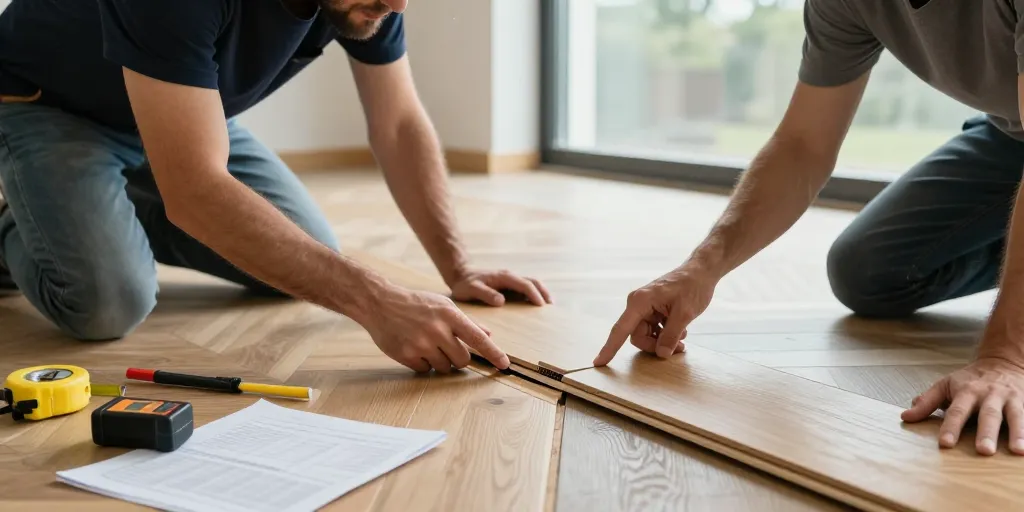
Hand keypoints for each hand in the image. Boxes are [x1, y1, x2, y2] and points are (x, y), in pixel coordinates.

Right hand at [361, 284, 509, 372]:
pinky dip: (423, 364)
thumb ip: (466, 322)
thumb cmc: (415, 303)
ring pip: (444, 367)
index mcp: (450, 315)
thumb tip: (488, 335)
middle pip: (462, 360)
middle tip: (446, 347)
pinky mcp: (407, 355)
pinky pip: (426, 370)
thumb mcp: (443, 305)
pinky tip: (414, 348)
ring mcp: (421, 344)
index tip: (504, 365)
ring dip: (440, 362)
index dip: (494, 353)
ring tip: (427, 344)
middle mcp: (437, 330)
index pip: (478, 339)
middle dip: (458, 358)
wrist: (380, 303)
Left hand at [449, 268, 552, 306]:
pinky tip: (536, 304)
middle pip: (533, 281)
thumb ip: (485, 294)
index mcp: (504, 277)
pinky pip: (525, 287)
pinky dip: (534, 293)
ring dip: (541, 292)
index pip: (525, 284)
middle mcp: (510, 276)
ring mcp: (510, 279)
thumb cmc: (465, 284)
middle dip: (544, 292)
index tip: (541, 306)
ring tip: (549, 306)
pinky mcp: (509, 284)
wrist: (460, 274)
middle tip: (551, 306)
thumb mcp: (471, 289)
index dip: (534, 295)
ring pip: (531, 283)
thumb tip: (502, 301)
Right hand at [594, 264, 717, 365]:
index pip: (620, 329)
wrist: (701, 272)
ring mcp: (644, 307)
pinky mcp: (652, 310)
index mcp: (639, 302)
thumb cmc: (693, 286)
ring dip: (662, 341)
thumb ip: (671, 335)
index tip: (598, 363)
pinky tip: (681, 332)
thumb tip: (661, 354)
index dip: (609, 348)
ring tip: (682, 340)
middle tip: (678, 348)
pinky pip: (653, 329)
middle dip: (655, 346)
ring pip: (646, 335)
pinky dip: (665, 335)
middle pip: (637, 336)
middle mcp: (637, 304)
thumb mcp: (685, 313)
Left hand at [901, 356, 1023, 454]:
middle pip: (988, 415)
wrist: (1003, 361)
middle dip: (986, 433)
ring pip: (1015, 416)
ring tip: (1017, 450)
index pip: (956, 411)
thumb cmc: (970, 379)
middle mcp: (989, 395)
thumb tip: (905, 417)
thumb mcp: (946, 385)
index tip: (945, 444)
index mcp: (966, 392)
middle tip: (983, 451)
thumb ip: (927, 402)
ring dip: (1017, 433)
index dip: (950, 427)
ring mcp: (1011, 399)